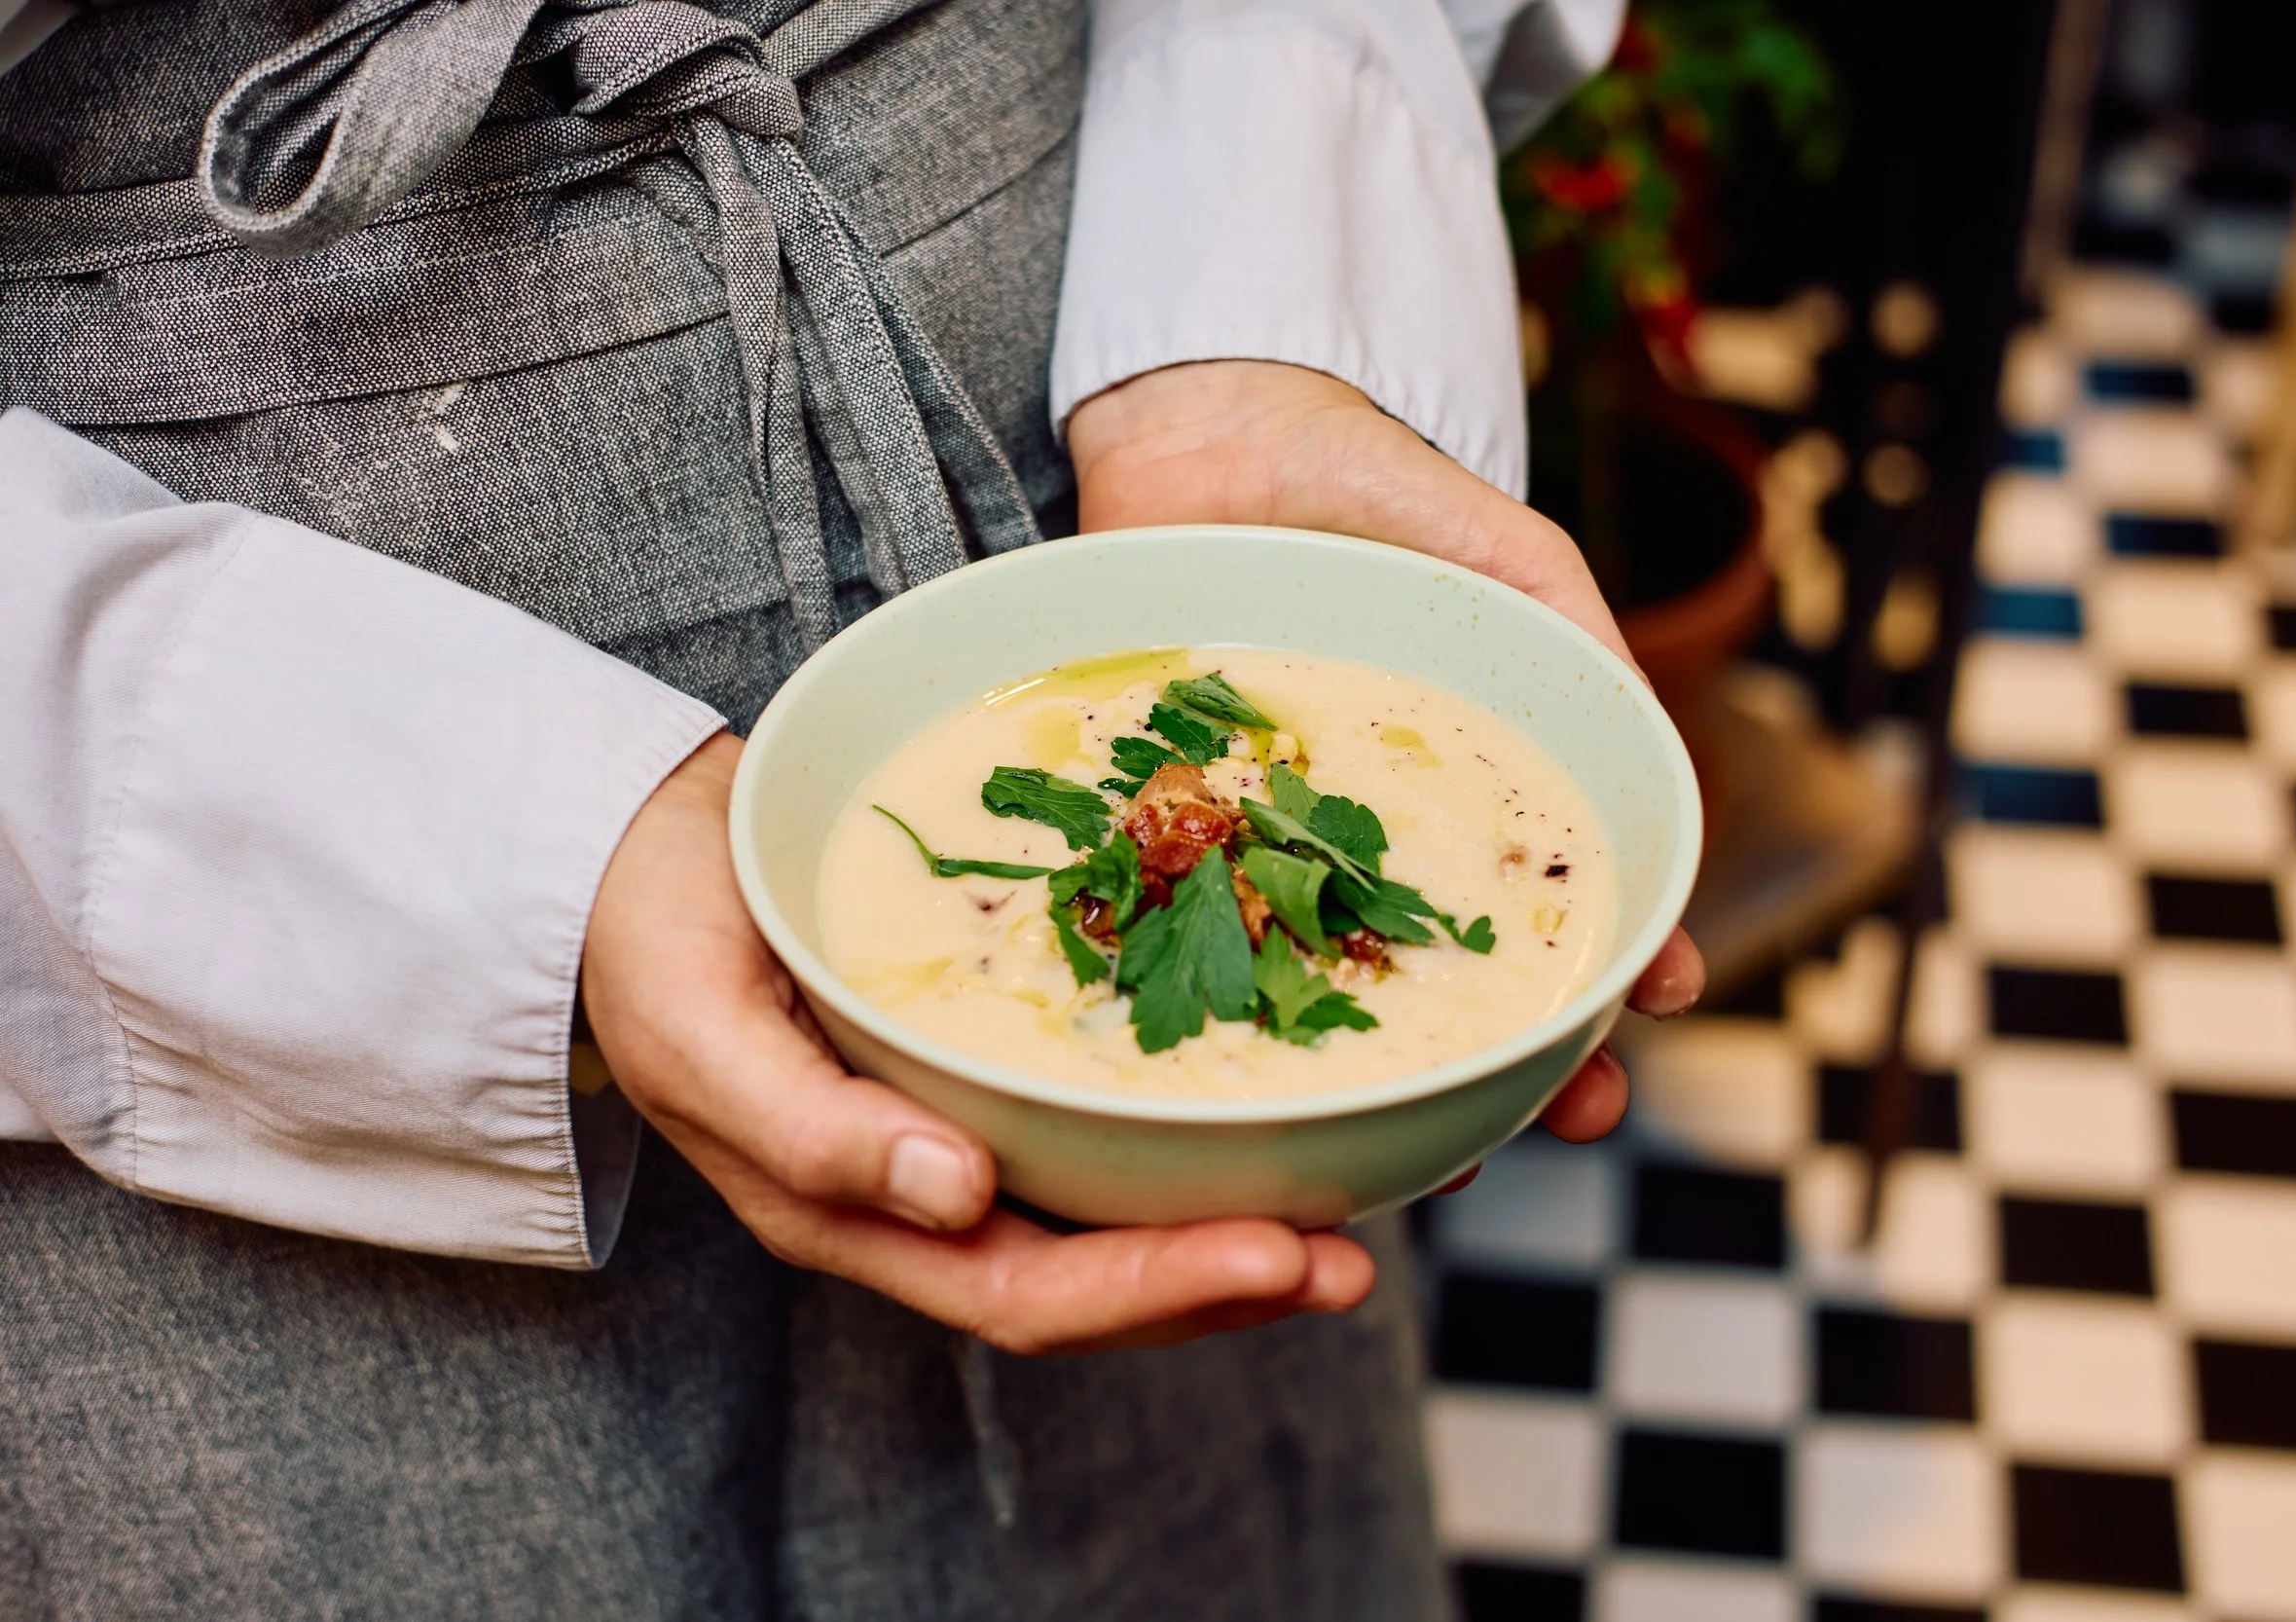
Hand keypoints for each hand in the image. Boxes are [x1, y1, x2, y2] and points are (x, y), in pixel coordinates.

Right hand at [581, 734, 1375, 1353]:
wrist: (638, 856)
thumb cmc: (654, 938)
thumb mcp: (699, 1031)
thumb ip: (809, 1131)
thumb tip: (954, 1198)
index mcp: (860, 1214)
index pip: (1030, 1294)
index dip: (1161, 1289)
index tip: (1279, 1255)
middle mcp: (932, 1199)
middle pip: (1104, 1278)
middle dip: (1236, 1274)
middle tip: (1359, 1249)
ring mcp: (971, 1135)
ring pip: (1125, 1209)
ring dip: (1244, 1215)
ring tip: (1372, 1191)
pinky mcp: (1001, 1065)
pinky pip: (1117, 1117)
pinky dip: (1212, 1116)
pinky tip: (1296, 1081)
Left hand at [1069, 360, 1707, 1153]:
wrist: (1201, 418)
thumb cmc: (1363, 480)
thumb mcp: (1503, 553)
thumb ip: (1574, 635)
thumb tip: (1651, 748)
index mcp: (1457, 788)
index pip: (1551, 901)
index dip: (1609, 969)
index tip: (1652, 1016)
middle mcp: (1366, 835)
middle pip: (1455, 978)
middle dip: (1529, 1059)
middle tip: (1573, 1121)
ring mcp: (1264, 840)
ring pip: (1327, 988)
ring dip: (1391, 1074)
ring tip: (1449, 1142)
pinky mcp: (1162, 824)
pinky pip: (1190, 925)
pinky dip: (1219, 1001)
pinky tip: (1258, 1069)